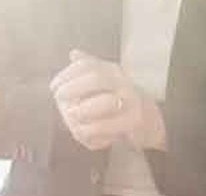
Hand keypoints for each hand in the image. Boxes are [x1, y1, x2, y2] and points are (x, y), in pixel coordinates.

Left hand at [50, 50, 166, 151]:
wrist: (152, 122)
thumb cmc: (122, 101)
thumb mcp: (108, 81)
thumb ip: (91, 68)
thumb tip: (74, 54)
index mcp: (114, 71)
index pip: (88, 65)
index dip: (67, 75)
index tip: (53, 87)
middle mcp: (124, 83)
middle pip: (97, 79)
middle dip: (73, 88)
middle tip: (59, 100)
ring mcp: (131, 103)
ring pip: (105, 102)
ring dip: (83, 110)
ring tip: (71, 116)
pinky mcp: (133, 123)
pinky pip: (108, 127)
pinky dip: (91, 130)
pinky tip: (81, 132)